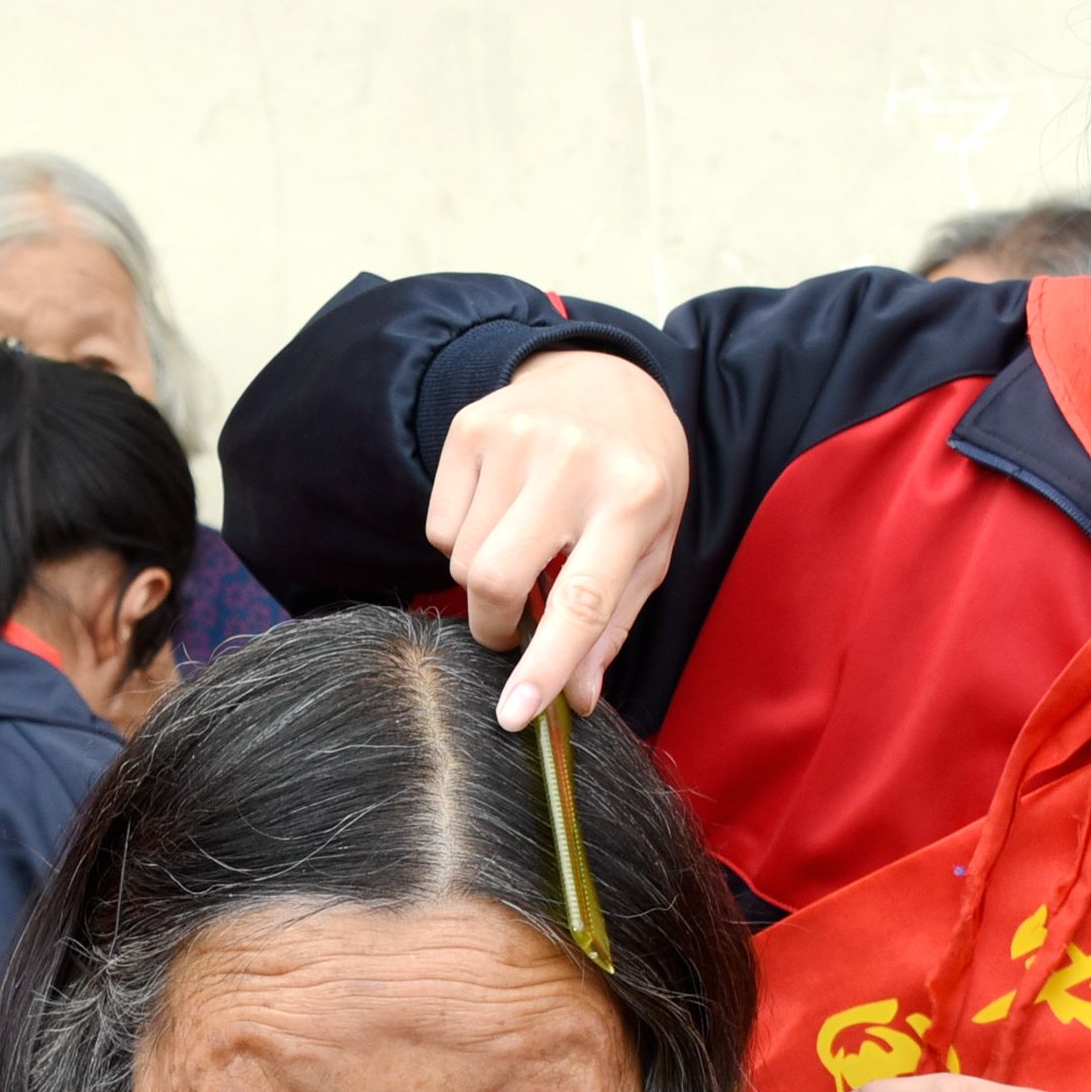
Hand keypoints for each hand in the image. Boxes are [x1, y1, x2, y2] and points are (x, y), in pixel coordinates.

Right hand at [423, 346, 687, 727]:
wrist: (605, 376)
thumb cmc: (636, 476)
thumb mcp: (651, 549)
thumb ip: (612, 626)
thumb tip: (573, 699)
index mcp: (631, 499)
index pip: (580, 602)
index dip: (544, 666)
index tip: (513, 715)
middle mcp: (571, 462)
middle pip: (493, 579)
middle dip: (493, 626)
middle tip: (513, 628)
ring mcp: (514, 438)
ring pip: (461, 559)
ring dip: (483, 579)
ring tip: (522, 549)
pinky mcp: (470, 428)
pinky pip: (439, 525)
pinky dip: (462, 541)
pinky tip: (500, 513)